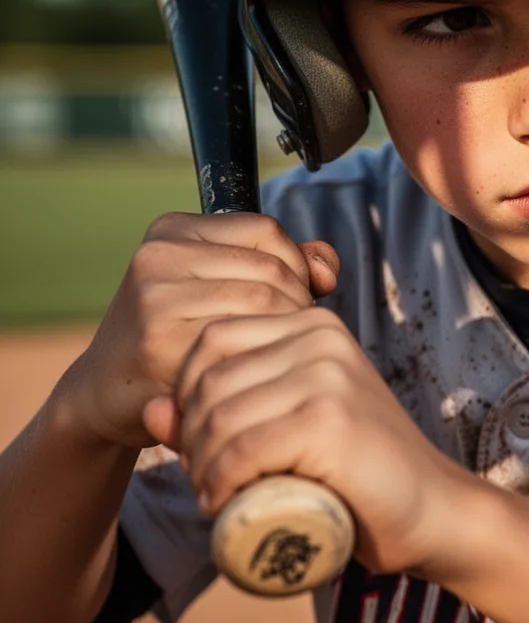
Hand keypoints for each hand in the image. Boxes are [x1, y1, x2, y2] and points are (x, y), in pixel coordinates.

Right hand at [57, 211, 339, 449]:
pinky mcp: (158, 343)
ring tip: (276, 354)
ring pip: (263, 303)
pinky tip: (256, 374)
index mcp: (173, 230)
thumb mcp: (224, 285)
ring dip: (284, 333)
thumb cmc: (178, 336)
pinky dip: (261, 359)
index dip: (296, 266)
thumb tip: (327, 268)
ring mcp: (155, 297)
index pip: (267, 231)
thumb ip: (286, 265)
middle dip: (297, 304)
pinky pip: (242, 342)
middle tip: (291, 337)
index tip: (294, 298)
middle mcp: (159, 255)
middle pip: (271, 269)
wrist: (108, 393)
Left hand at [150, 306, 471, 575]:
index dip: (187, 394)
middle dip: (189, 434)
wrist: (430, 507)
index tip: (202, 443)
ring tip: (215, 493)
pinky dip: (220, 483)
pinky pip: (241, 448)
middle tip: (206, 478)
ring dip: (200, 464)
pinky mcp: (329, 420)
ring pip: (219, 413)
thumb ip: (224, 412)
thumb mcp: (286, 427)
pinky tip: (223, 503)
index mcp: (313, 325)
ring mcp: (327, 375)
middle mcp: (320, 338)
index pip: (211, 340)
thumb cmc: (355, 470)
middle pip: (208, 376)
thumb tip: (151, 409)